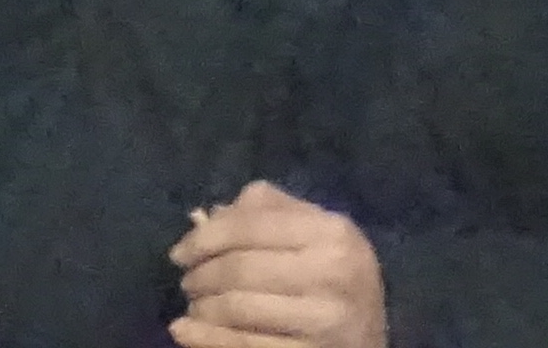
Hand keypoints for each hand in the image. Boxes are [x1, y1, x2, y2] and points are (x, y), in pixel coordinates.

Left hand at [171, 181, 385, 347]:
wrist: (367, 342)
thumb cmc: (337, 281)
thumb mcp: (321, 237)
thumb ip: (273, 213)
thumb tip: (211, 214)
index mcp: (333, 232)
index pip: (253, 225)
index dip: (206, 237)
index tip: (180, 252)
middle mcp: (331, 272)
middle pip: (239, 268)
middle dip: (200, 276)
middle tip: (187, 282)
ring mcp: (320, 320)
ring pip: (235, 308)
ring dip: (200, 308)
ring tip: (193, 306)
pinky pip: (239, 345)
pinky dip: (202, 338)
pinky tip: (184, 331)